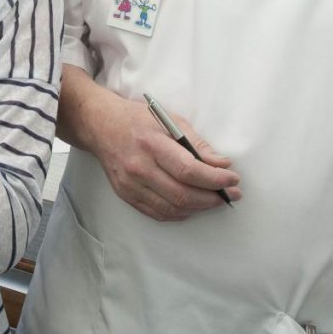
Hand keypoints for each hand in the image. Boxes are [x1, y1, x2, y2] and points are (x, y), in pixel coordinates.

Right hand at [83, 89, 240, 220]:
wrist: (100, 125)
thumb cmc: (137, 119)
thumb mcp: (169, 120)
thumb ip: (196, 144)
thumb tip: (221, 164)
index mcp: (151, 143)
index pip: (188, 170)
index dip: (214, 179)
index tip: (232, 180)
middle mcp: (138, 167)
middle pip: (182, 194)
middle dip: (212, 198)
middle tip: (230, 194)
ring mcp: (130, 184)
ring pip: (172, 208)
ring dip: (199, 208)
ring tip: (214, 200)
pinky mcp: (126, 194)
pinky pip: (158, 213)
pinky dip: (179, 213)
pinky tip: (192, 205)